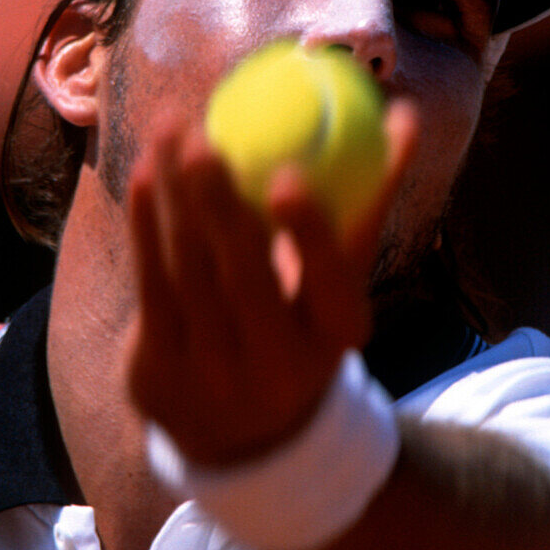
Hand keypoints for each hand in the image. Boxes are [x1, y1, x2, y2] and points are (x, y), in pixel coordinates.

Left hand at [124, 100, 417, 467]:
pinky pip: (149, 282)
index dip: (309, 233)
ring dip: (173, 195)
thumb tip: (404, 116)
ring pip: (188, 270)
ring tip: (168, 128)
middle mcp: (278, 365)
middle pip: (245, 277)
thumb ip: (371, 200)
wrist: (242, 433)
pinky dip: (145, 223)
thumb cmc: (303, 323)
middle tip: (202, 140)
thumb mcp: (342, 280)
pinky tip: (145, 173)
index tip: (289, 176)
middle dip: (219, 205)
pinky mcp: (158, 370)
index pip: (329, 283)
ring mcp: (213, 372)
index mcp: (337, 336)